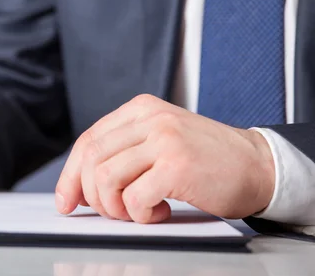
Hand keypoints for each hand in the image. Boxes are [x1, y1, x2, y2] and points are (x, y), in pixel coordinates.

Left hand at [55, 94, 275, 222]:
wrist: (257, 165)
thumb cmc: (206, 160)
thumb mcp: (160, 140)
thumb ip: (124, 151)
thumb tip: (80, 185)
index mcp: (140, 109)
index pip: (88, 140)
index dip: (70, 174)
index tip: (66, 201)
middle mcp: (150, 119)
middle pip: (91, 159)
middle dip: (90, 195)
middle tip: (111, 212)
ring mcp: (163, 140)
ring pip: (105, 178)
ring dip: (115, 207)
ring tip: (138, 211)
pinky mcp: (177, 165)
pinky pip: (133, 198)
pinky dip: (140, 214)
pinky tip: (161, 211)